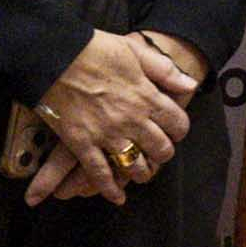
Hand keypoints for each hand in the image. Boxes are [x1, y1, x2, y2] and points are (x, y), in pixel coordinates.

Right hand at [29, 33, 193, 206]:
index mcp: (147, 97)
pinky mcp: (81, 143)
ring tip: (141, 171)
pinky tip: (117, 197)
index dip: (179, 129)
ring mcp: (106, 134)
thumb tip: (190, 86)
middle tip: (157, 152)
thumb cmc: (95, 49)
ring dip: (141, 172)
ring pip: (134, 165)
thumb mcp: (135, 51)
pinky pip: (99, 173)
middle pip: (160, 149)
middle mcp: (131, 120)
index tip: (174, 130)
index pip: (177, 124)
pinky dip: (109, 188)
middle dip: (162, 153)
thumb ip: (164, 71)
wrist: (55, 54)